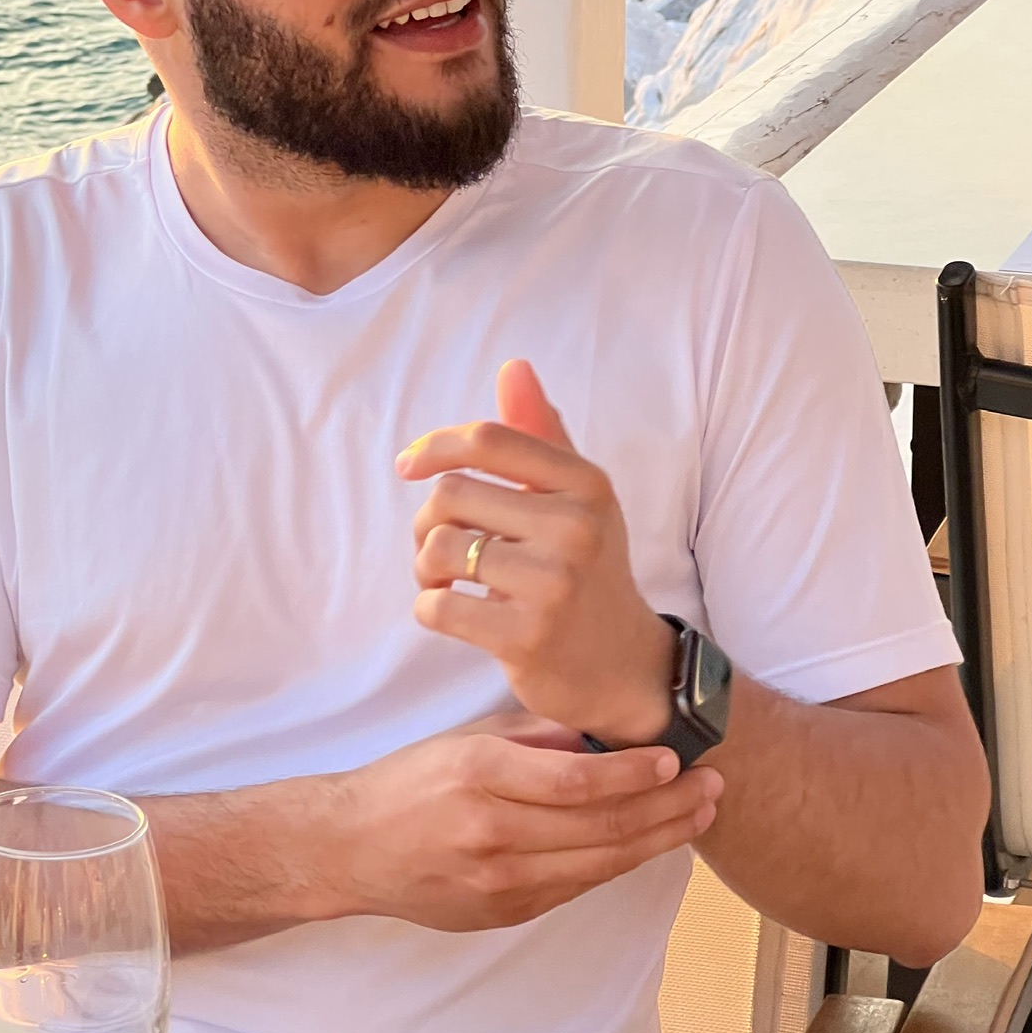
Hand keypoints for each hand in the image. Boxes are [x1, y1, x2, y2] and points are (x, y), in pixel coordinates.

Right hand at [327, 717, 719, 932]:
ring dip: (658, 839)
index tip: (675, 759)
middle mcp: (492, 834)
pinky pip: (576, 886)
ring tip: (698, 814)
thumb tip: (604, 738)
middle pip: (602, 828)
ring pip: (600, 864)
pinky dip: (618, 862)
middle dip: (668, 807)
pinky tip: (648, 841)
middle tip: (712, 787)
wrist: (351, 848)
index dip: (635, 774)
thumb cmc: (409, 782)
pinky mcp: (505, 913)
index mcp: (481, 777)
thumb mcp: (466, 740)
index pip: (578, 782)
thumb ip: (534, 739)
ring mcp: (500, 882)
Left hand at [396, 360, 676, 745]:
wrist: (622, 666)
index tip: (409, 465)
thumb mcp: (577, 498)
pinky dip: (431, 608)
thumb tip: (514, 366)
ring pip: (438, 549)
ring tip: (446, 580)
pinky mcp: (526, 637)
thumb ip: (541, 434)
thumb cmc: (587, 569)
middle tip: (441, 544)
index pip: (488, 439)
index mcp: (586, 484)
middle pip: (450, 494)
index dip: (434, 445)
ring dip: (426, 567)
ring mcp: (553, 585)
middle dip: (428, 519)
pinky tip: (455, 613)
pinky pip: (437, 606)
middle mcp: (576, 528)